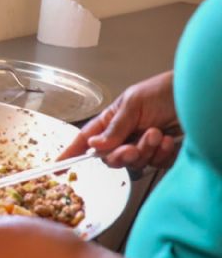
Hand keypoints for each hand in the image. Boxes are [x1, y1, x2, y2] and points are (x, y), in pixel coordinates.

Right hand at [59, 71, 179, 168]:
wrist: (199, 97)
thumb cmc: (166, 90)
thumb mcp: (133, 103)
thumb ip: (114, 128)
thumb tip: (95, 145)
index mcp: (111, 121)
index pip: (85, 140)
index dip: (71, 154)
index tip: (58, 167)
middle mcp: (124, 136)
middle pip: (110, 159)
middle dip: (121, 155)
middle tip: (132, 147)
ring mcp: (143, 147)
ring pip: (134, 165)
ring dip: (146, 151)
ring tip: (158, 133)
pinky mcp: (162, 156)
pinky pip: (155, 166)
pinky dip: (162, 155)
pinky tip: (170, 140)